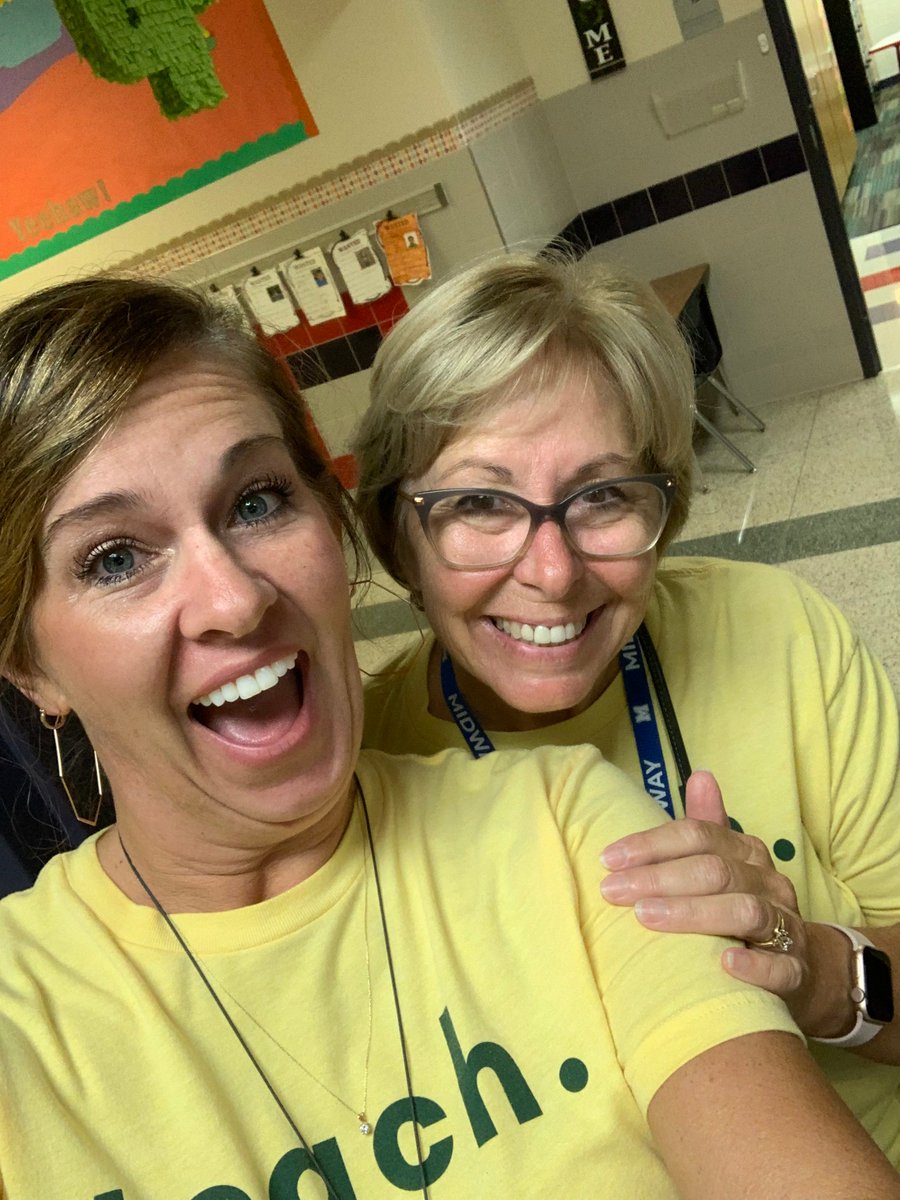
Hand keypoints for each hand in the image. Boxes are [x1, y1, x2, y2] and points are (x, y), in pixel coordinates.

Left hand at [600, 770, 837, 1032]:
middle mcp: (770, 884)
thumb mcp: (725, 864)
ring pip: (745, 911)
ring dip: (693, 913)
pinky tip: (724, 963)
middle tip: (612, 891)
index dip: (652, 845)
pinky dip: (754, 966)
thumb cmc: (742, 907)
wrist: (801, 966)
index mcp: (748, 853)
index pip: (699, 836)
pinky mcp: (796, 972)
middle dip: (658, 878)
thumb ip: (707, 826)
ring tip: (646, 917)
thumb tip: (700, 776)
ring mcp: (787, 927)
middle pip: (715, 871)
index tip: (608, 859)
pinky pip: (781, 968)